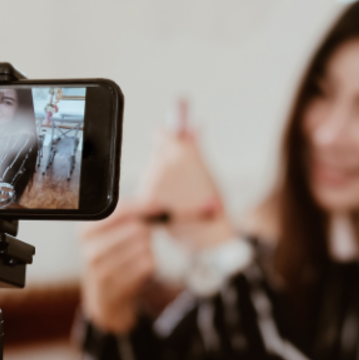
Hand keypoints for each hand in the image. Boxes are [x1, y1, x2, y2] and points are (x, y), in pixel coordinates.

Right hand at [79, 200, 158, 333]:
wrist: (104, 298)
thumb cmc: (112, 258)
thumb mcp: (110, 234)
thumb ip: (130, 215)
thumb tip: (157, 203)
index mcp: (85, 231)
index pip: (120, 210)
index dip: (144, 207)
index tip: (160, 207)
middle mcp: (90, 250)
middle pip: (136, 228)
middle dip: (145, 231)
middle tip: (140, 239)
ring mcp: (102, 270)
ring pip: (143, 246)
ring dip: (147, 249)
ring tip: (134, 256)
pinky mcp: (118, 286)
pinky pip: (148, 264)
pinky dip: (149, 264)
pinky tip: (136, 270)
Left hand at [137, 109, 233, 249]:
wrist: (208, 233)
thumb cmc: (212, 203)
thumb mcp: (208, 170)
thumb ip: (194, 146)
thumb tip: (191, 126)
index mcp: (182, 152)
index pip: (160, 133)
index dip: (166, 139)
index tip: (172, 146)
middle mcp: (164, 163)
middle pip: (157, 154)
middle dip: (167, 164)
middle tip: (183, 181)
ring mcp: (153, 181)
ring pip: (150, 172)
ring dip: (160, 180)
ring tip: (179, 195)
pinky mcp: (145, 197)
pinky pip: (147, 189)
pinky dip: (156, 195)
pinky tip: (171, 204)